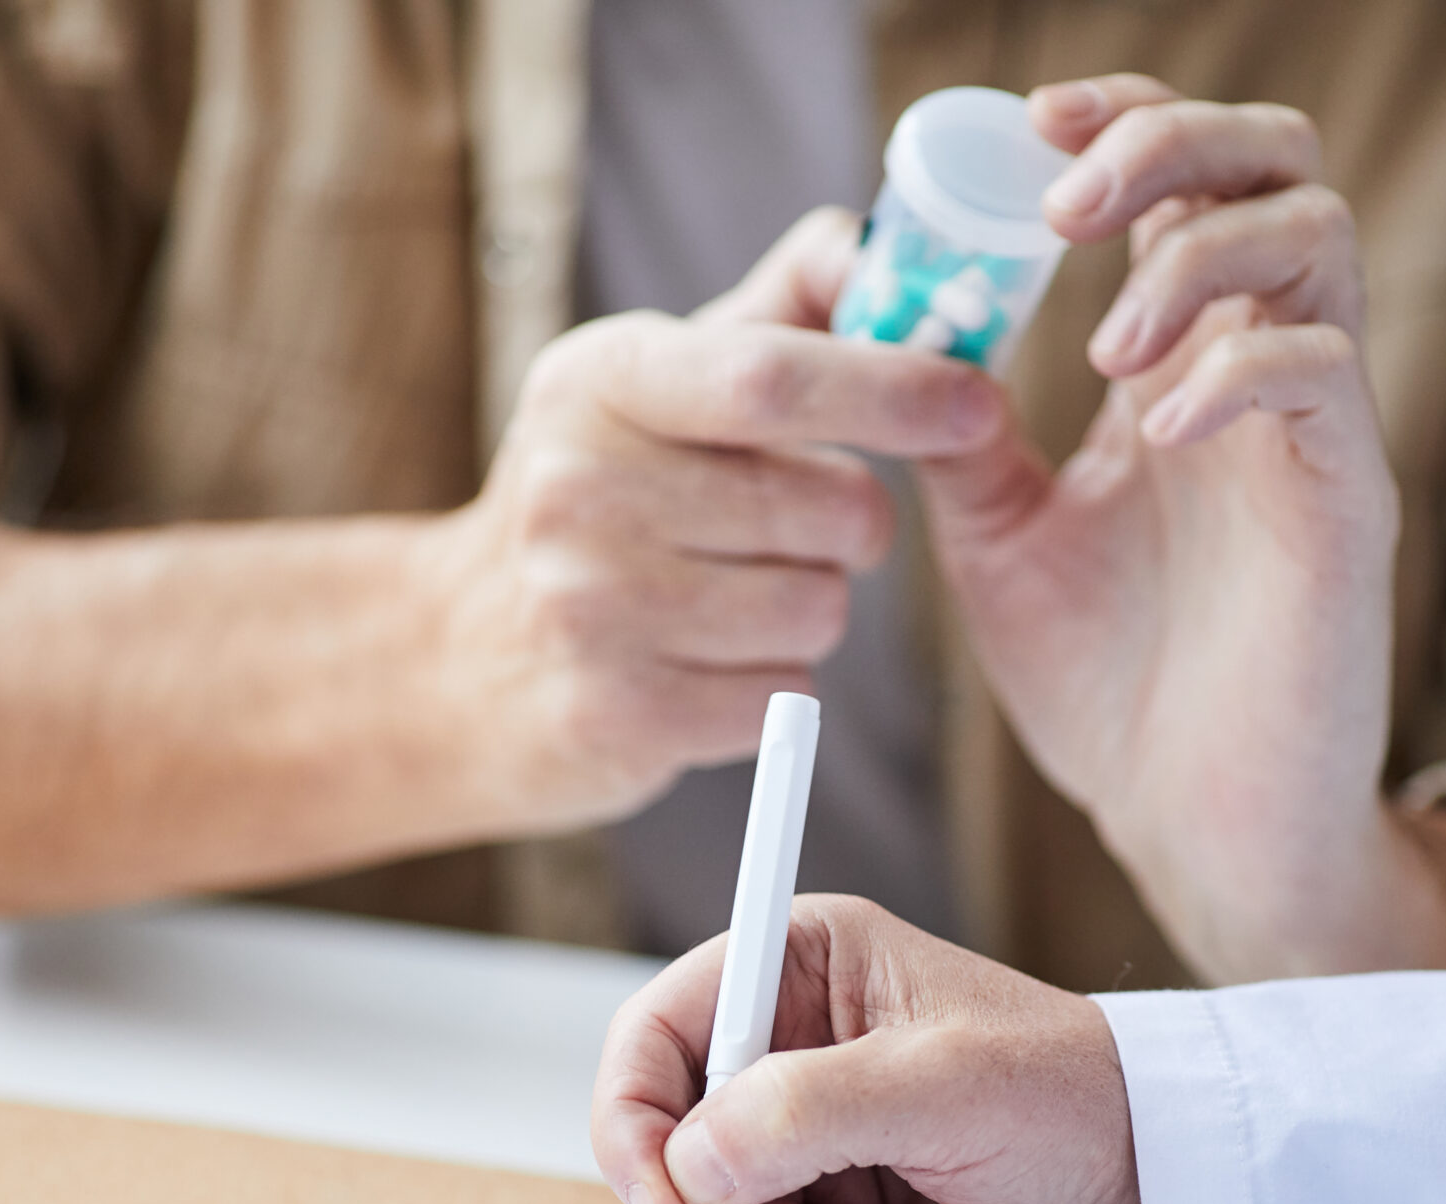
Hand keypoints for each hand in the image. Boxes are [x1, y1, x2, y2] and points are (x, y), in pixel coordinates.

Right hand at [417, 212, 1004, 829]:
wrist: (467, 653)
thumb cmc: (607, 495)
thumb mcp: (662, 380)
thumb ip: (782, 309)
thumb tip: (879, 247)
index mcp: (601, 380)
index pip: (769, 376)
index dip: (892, 386)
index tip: (978, 402)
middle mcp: (580, 486)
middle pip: (827, 507)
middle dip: (857, 523)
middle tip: (806, 526)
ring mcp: (588, 607)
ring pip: (817, 609)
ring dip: (812, 608)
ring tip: (737, 597)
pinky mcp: (614, 715)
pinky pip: (782, 698)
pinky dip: (774, 688)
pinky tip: (708, 664)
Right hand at [593, 895, 1142, 1203]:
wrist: (1160, 1190)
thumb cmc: (1075, 1096)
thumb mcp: (941, 1087)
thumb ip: (805, 1111)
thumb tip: (691, 1161)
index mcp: (798, 966)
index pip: (653, 1036)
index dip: (637, 1124)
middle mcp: (790, 1046)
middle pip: (677, 1149)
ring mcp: (811, 1136)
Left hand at [905, 78, 1398, 980]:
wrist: (1189, 825)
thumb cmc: (1111, 689)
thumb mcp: (1001, 543)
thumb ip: (965, 442)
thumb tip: (900, 347)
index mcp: (1177, 366)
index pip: (1179, 185)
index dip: (1119, 125)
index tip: (1027, 127)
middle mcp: (1255, 374)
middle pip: (1273, 167)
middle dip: (1172, 143)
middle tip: (1066, 199)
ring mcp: (1311, 433)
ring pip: (1317, 239)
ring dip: (1196, 255)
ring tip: (1107, 343)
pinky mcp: (1348, 502)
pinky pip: (1322, 378)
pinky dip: (1233, 372)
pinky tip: (1156, 425)